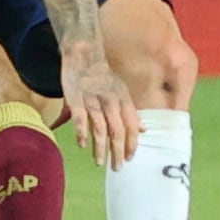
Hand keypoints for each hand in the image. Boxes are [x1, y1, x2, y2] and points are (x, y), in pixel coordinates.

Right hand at [60, 41, 141, 169]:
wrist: (83, 51)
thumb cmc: (101, 75)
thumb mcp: (121, 91)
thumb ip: (131, 113)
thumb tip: (144, 131)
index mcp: (122, 99)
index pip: (131, 125)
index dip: (131, 143)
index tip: (129, 158)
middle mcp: (110, 100)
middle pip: (117, 130)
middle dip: (117, 151)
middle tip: (117, 168)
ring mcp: (92, 99)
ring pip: (100, 127)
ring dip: (100, 147)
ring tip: (100, 162)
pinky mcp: (75, 97)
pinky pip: (80, 116)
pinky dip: (82, 131)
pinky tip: (82, 144)